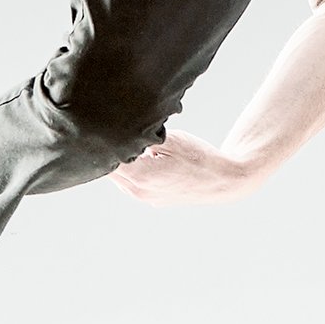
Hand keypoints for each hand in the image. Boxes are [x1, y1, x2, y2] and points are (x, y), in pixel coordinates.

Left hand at [108, 129, 258, 207]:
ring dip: (119, 160)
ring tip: (124, 140)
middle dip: (107, 150)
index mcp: (141, 176)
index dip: (102, 140)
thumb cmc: (200, 156)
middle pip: (108, 169)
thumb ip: (142, 135)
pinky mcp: (152, 199)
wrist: (224, 181)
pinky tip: (139, 154)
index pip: (106, 158)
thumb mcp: (170, 139)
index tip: (100, 125)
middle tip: (107, 129)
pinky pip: (130, 182)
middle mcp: (139, 191)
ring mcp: (145, 197)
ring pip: (119, 176)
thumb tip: (119, 128)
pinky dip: (129, 169)